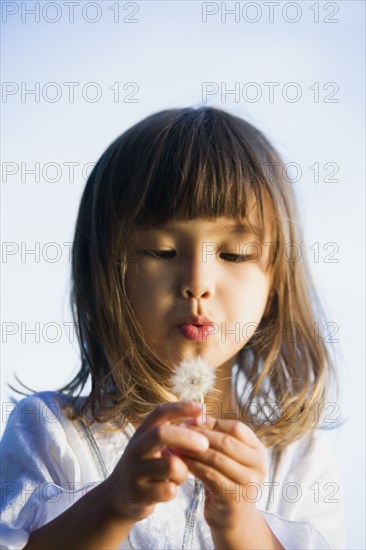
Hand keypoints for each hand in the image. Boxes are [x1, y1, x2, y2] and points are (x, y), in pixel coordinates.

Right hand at [103, 402, 209, 523]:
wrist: (116, 497)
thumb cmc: (144, 465)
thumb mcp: (150, 444)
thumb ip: (170, 432)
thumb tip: (201, 416)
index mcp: (142, 433)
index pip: (160, 412)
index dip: (181, 408)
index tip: (202, 408)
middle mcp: (136, 448)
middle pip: (161, 434)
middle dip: (187, 437)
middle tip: (205, 444)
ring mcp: (135, 471)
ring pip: (171, 466)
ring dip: (183, 472)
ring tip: (178, 476)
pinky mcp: (138, 494)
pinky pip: (169, 490)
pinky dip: (174, 490)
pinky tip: (167, 490)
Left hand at [178, 415, 267, 531]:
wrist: (232, 519)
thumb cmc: (226, 480)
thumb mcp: (227, 456)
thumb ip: (215, 436)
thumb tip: (195, 415)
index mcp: (259, 451)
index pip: (236, 427)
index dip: (213, 423)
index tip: (191, 420)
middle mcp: (259, 465)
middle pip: (226, 441)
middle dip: (199, 435)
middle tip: (178, 430)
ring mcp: (249, 482)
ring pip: (216, 457)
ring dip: (192, 449)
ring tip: (175, 444)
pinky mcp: (234, 497)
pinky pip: (209, 474)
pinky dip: (192, 465)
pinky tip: (180, 461)